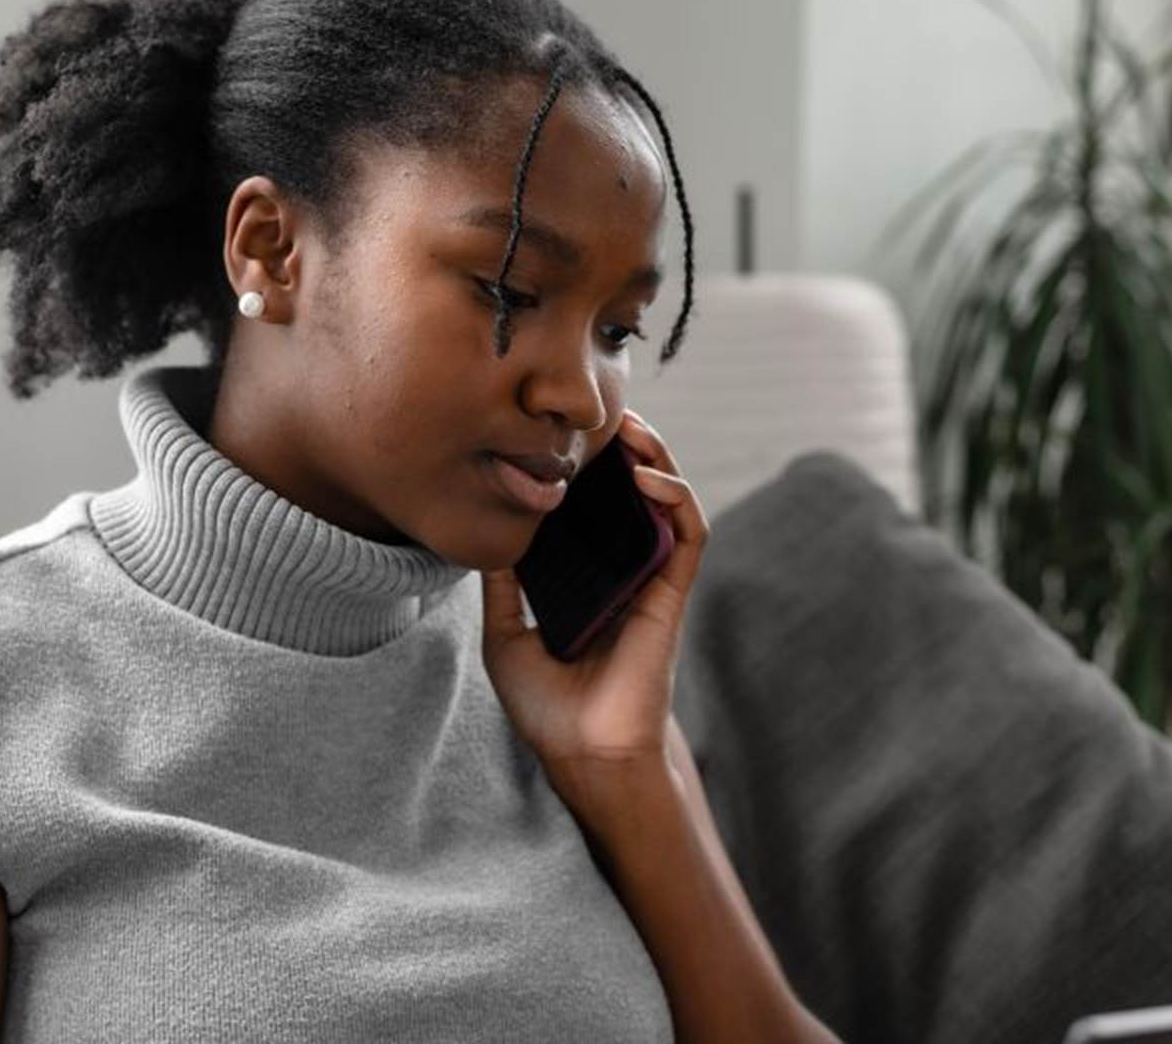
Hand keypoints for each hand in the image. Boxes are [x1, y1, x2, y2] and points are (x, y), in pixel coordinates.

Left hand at [478, 407, 709, 782]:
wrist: (581, 755)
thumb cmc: (548, 709)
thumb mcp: (506, 636)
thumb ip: (502, 585)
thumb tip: (485, 533)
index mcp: (587, 581)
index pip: (594, 511)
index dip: (587, 471)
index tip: (563, 435)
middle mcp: (623, 574)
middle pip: (633, 496)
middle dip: (625, 451)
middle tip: (602, 415)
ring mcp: (650, 583)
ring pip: (668, 505)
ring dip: (657, 461)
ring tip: (633, 430)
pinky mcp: (671, 596)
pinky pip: (686, 537)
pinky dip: (676, 500)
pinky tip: (648, 477)